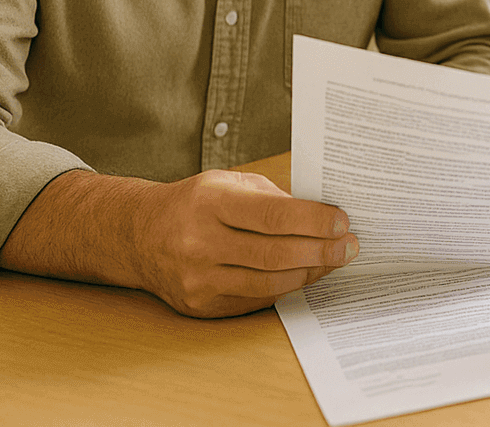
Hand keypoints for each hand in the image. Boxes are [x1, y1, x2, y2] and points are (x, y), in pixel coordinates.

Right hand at [132, 170, 358, 317]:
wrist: (139, 235)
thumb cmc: (194, 204)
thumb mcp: (228, 184)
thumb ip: (273, 198)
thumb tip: (322, 216)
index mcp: (209, 203)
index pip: (273, 215)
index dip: (314, 220)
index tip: (343, 222)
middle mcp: (199, 242)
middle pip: (275, 253)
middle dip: (322, 251)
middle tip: (350, 246)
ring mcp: (198, 278)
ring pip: (269, 282)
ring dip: (310, 272)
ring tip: (334, 260)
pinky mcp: (200, 305)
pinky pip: (256, 299)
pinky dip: (286, 286)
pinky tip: (305, 273)